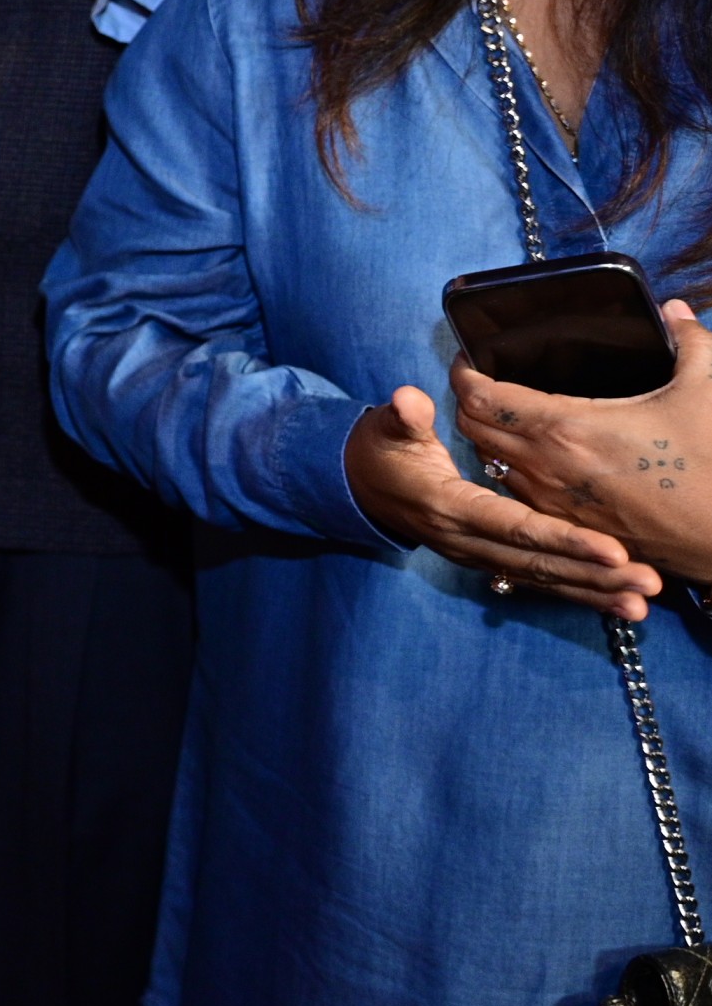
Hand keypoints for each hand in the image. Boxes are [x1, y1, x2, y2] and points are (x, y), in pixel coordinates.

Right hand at [345, 383, 660, 616]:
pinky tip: (615, 604)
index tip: (611, 549)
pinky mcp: (488, 561)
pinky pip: (537, 582)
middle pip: (538, 564)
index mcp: (449, 506)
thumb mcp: (387, 428)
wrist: (357, 486)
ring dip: (594, 593)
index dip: (562, 539)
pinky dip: (577, 595)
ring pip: (542, 580)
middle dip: (595, 575)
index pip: (514, 527)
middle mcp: (466, 541)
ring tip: (641, 605)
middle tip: (648, 583)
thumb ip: (403, 417)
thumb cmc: (381, 451)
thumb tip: (408, 399)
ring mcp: (478, 556)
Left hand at [453, 300, 711, 580]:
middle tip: (487, 381)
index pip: (481, 398)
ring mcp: (553, 503)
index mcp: (564, 429)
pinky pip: (518, 493)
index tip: (469, 358)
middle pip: (474, 429)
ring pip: (492, 463)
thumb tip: (675, 312)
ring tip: (508, 415)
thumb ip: (690, 343)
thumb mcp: (705, 393)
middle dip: (470, 402)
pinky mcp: (570, 527)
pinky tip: (538, 456)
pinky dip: (513, 469)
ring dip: (489, 437)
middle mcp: (545, 468)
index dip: (465, 374)